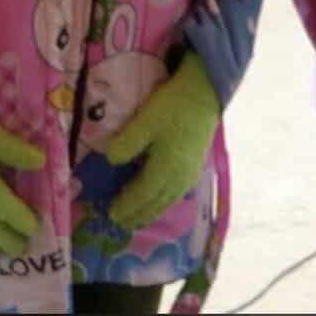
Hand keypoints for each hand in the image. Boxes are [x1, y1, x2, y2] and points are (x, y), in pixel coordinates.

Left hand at [106, 54, 221, 228]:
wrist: (204, 93)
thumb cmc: (173, 106)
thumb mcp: (146, 121)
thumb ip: (127, 143)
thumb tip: (110, 160)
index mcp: (165, 169)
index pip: (142, 196)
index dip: (127, 206)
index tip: (112, 213)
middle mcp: (179, 178)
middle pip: (156, 204)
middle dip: (138, 215)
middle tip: (121, 222)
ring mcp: (189, 173)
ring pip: (168, 201)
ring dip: (152, 211)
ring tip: (138, 216)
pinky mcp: (195, 165)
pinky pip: (177, 194)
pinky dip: (164, 202)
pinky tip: (160, 198)